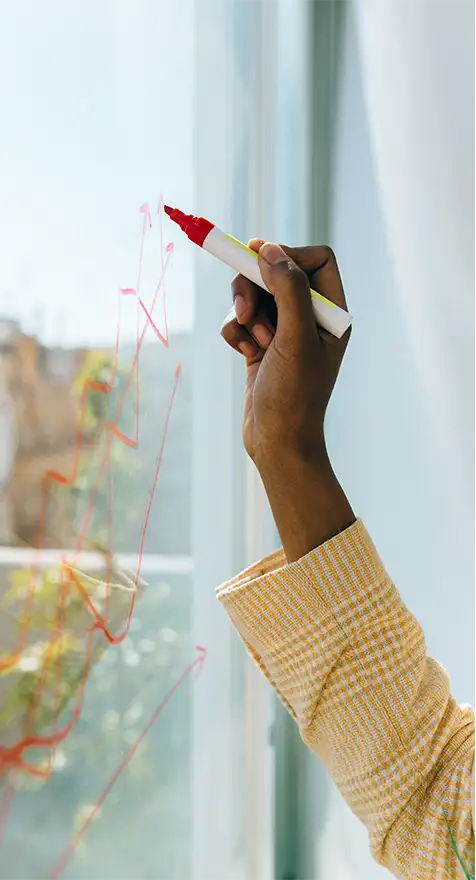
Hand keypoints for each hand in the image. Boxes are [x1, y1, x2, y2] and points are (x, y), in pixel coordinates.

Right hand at [221, 240, 350, 467]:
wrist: (277, 443)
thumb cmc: (294, 397)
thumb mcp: (295, 339)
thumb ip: (288, 290)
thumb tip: (269, 249)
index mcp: (333, 313)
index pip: (316, 259)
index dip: (287, 254)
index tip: (258, 258)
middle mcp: (311, 318)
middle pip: (277, 271)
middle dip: (255, 285)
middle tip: (244, 305)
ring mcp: (284, 331)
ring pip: (254, 294)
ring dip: (244, 310)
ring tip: (251, 338)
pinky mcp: (260, 345)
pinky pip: (240, 319)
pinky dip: (236, 331)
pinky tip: (245, 354)